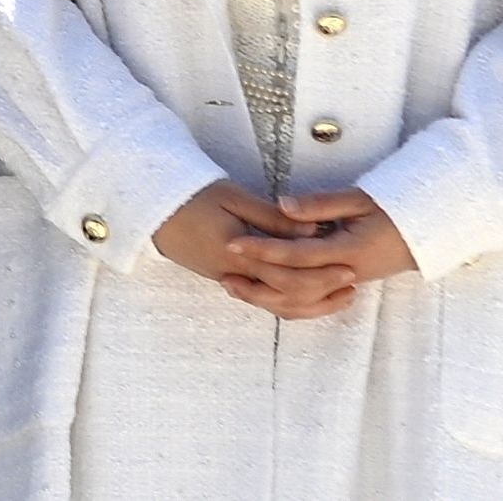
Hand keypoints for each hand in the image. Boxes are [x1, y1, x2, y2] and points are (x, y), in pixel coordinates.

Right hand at [153, 180, 381, 319]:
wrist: (151, 209)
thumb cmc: (191, 196)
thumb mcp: (232, 197)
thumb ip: (272, 218)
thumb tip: (310, 232)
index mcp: (237, 252)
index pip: (288, 274)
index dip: (321, 273)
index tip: (348, 264)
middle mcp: (235, 274)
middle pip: (288, 296)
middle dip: (323, 291)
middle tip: (352, 281)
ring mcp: (229, 281)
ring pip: (277, 306)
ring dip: (311, 304)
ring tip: (339, 295)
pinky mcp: (227, 281)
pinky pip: (265, 300)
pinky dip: (291, 303)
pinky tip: (307, 295)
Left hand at [226, 188, 417, 318]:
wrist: (424, 236)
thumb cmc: (392, 212)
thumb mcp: (358, 200)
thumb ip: (320, 205)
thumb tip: (282, 206)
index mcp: (347, 251)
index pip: (296, 255)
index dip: (263, 250)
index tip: (232, 242)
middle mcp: (346, 274)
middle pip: (295, 286)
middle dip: (258, 280)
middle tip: (224, 270)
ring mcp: (346, 284)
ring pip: (302, 302)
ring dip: (267, 296)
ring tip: (234, 285)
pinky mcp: (344, 286)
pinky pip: (312, 302)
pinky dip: (286, 301)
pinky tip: (262, 291)